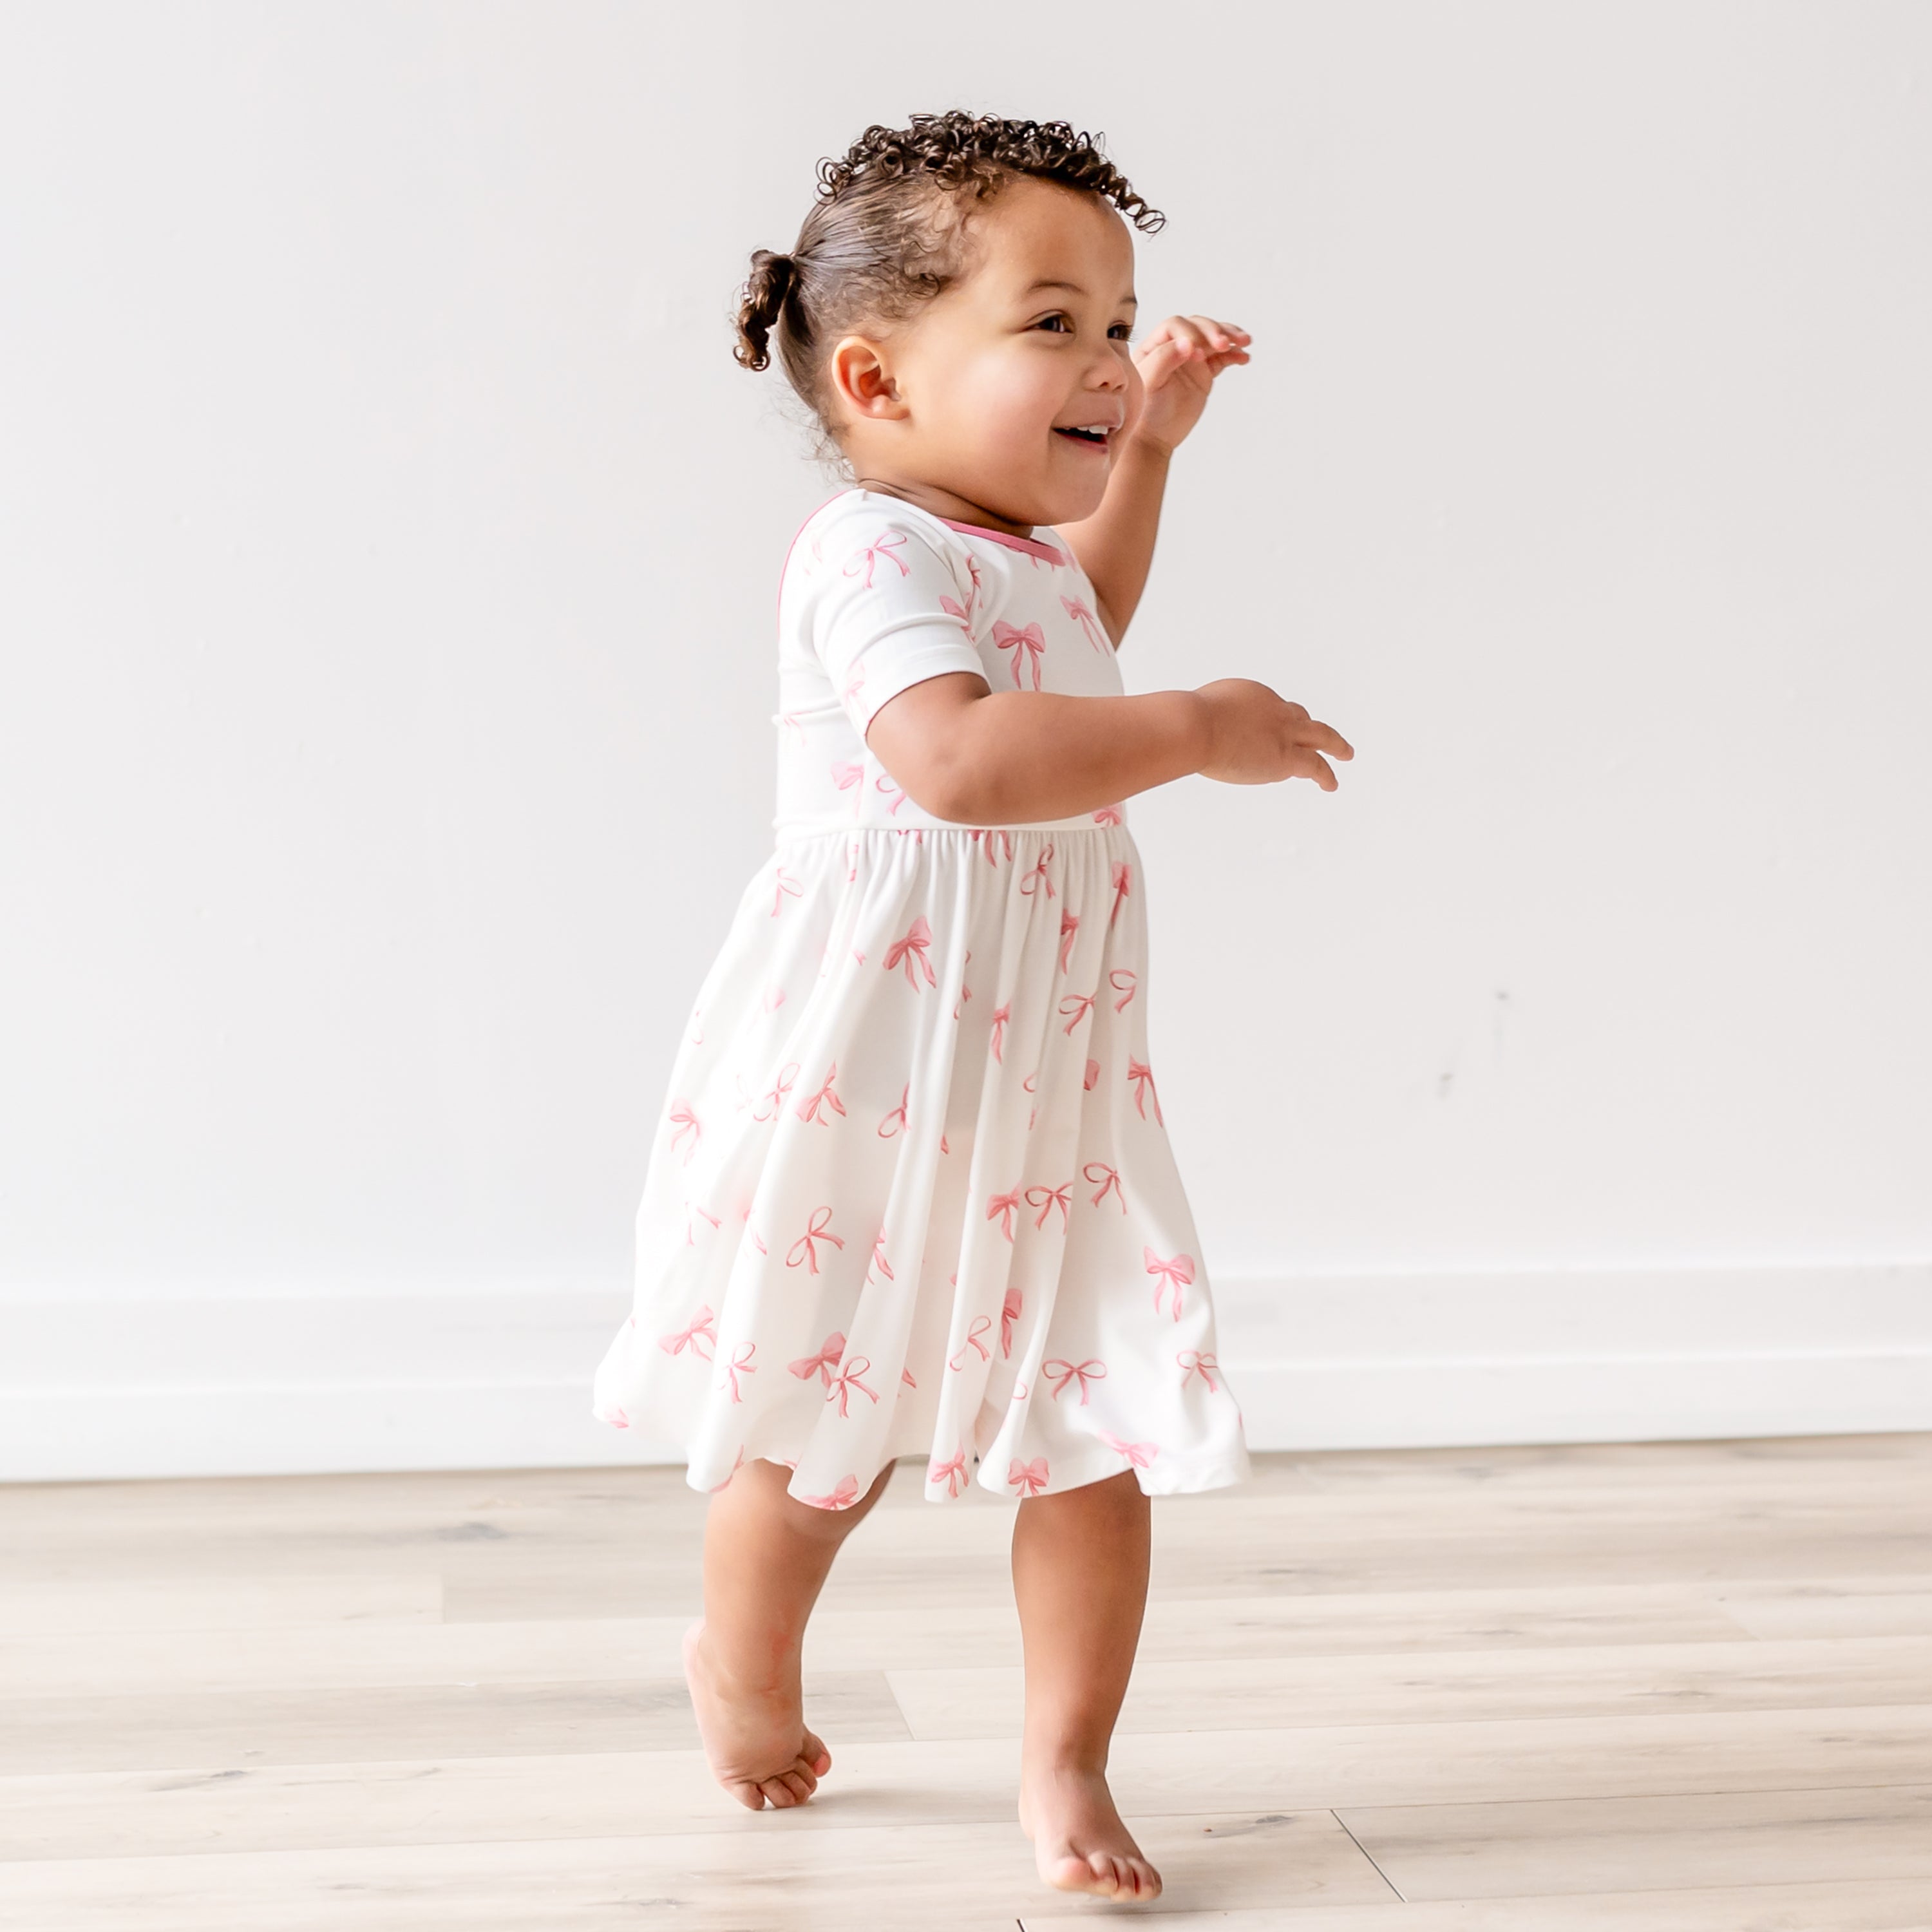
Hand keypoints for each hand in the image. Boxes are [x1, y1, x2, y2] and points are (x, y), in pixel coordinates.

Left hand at [1127, 315, 1251, 458]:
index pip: (1175, 326)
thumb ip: (1163, 359)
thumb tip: (1188, 342)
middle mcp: (1173, 346)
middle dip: (1213, 332)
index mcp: (1154, 345)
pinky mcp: (1204, 371)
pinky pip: (1222, 358)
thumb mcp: (1148, 383)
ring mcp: (1191, 358)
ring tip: (1245, 342)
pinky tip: (1244, 358)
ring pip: (1212, 339)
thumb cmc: (1144, 411)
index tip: (1197, 352)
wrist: (1154, 436)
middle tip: (1224, 344)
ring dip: (1229, 337)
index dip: (1189, 334)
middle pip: (1197, 327)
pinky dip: (1234, 355)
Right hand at [1194, 680, 1353, 789]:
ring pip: (1320, 736)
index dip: (1273, 723)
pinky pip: (1314, 766)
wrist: (1195, 727)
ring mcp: (1282, 732)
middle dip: (1313, 726)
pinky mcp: (1285, 757)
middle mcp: (1273, 710)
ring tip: (1345, 755)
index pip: (1270, 710)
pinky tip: (1330, 784)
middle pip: (1300, 716)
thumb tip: (1177, 728)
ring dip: (1334, 746)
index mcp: (1250, 696)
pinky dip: (1325, 774)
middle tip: (1325, 735)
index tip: (1267, 735)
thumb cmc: (1183, 722)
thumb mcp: (1192, 712)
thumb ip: (1196, 721)